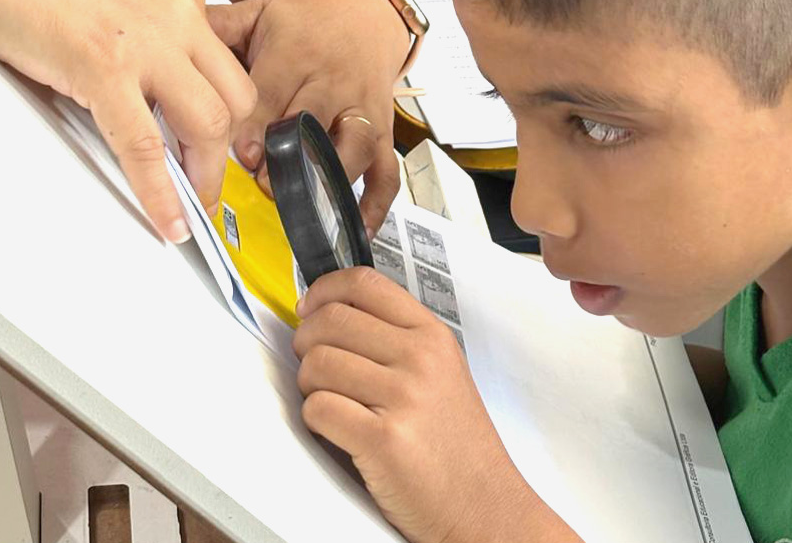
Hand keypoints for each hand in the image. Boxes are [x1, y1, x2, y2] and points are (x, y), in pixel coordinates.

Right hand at [0, 0, 256, 241]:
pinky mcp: (105, 69)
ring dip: (206, 173)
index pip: (225, 56)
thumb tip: (150, 57)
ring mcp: (146, 40)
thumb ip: (145, 7)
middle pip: (236, 94)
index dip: (225, 105)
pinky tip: (167, 220)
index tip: (216, 135)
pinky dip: (160, 193)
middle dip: (231, 145)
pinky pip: (146, 147)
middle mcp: (178, 9)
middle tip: (213, 174)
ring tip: (195, 201)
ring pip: (209, 123)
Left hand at [207, 0, 408, 233]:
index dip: (254, 126)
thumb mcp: (260, 13)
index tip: (237, 154)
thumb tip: (169, 40)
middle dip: (288, 156)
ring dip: (329, 178)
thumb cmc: (305, 22)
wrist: (366, 13)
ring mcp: (362, 108)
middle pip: (311, 122)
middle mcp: (333, 81)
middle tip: (264, 185)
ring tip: (304, 207)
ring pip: (355, 146)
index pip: (271, 93)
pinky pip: (386, 170)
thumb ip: (218, 30)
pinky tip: (357, 228)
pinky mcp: (384, 131)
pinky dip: (375, 203)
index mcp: (295, 53)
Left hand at [294, 267, 533, 542]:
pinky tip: (337, 431)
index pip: (363, 283)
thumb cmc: (456, 445)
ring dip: (309, 385)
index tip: (309, 308)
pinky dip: (315, 420)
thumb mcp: (441, 372)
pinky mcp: (384, 439)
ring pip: (316, 363)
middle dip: (306, 343)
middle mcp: (419, 357)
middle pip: (329, 320)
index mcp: (431, 335)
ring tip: (330, 403)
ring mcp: (403, 397)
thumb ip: (395, 339)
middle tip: (315, 367)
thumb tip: (326, 316)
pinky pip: (318, 408)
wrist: (485, 507)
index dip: (323, 290)